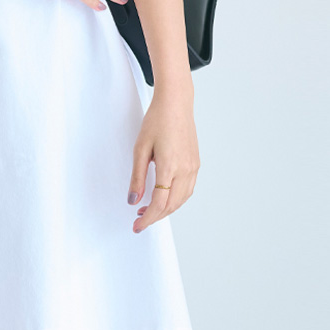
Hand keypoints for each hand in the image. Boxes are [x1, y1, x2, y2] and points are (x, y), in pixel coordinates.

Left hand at [127, 93, 198, 231]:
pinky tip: (163, 197)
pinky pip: (187, 190)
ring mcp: (193, 167)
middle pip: (171, 205)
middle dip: (155, 217)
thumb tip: (133, 200)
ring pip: (181, 200)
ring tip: (148, 211)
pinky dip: (175, 199)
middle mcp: (185, 170)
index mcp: (170, 167)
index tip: (136, 226)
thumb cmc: (156, 121)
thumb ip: (137, 177)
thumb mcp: (140, 149)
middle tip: (139, 221)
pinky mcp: (196, 163)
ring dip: (165, 210)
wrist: (176, 104)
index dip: (147, 218)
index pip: (159, 203)